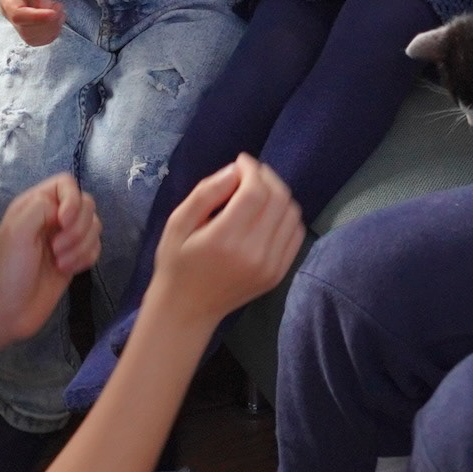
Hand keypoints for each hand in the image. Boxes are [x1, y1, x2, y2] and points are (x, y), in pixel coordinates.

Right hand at [0, 0, 63, 47]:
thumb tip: (45, 6)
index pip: (19, 16)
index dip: (39, 18)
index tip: (57, 9)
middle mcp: (9, 11)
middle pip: (26, 31)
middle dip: (47, 24)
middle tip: (59, 6)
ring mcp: (17, 18)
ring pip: (32, 38)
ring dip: (50, 29)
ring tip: (59, 10)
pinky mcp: (27, 21)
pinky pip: (38, 36)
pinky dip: (51, 31)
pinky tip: (57, 15)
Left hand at [0, 175, 100, 344]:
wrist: (9, 310)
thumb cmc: (9, 269)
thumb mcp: (18, 230)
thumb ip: (42, 208)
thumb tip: (65, 212)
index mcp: (35, 204)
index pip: (67, 183)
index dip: (72, 200)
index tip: (63, 222)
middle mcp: (52, 217)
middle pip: (86, 204)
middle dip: (78, 228)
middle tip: (56, 249)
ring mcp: (64, 238)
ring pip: (94, 227)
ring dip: (81, 246)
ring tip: (60, 263)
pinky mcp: (74, 258)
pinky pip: (96, 248)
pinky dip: (86, 258)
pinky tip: (68, 270)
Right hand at [141, 156, 304, 329]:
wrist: (187, 309)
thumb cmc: (177, 262)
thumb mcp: (178, 222)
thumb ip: (206, 193)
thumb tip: (235, 170)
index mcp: (225, 240)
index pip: (255, 192)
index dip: (252, 170)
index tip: (241, 162)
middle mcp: (253, 253)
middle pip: (278, 199)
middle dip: (266, 177)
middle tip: (249, 174)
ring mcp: (270, 266)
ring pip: (291, 214)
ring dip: (278, 194)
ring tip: (257, 192)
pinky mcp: (278, 274)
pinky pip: (295, 234)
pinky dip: (286, 216)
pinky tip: (267, 214)